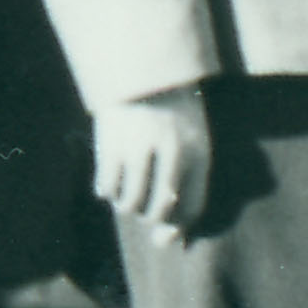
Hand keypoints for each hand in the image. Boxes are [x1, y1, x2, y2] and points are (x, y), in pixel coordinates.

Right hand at [94, 89, 215, 234]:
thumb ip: (184, 190)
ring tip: (126, 189)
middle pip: (160, 211)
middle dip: (149, 214)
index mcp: (201, 148)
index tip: (164, 232)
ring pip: (130, 204)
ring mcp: (141, 145)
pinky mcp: (112, 140)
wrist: (146, 64)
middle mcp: (174, 149)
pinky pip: (106, 187)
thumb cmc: (173, 111)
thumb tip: (164, 243)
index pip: (194, 206)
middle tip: (142, 200)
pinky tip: (109, 178)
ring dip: (126, 204)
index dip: (178, 226)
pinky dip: (106, 190)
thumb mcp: (191, 141)